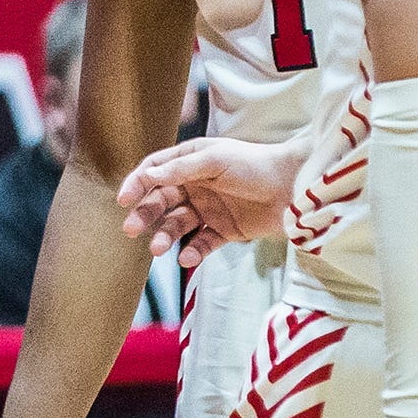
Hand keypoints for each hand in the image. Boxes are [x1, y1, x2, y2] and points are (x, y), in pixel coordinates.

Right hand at [117, 137, 300, 266]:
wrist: (295, 188)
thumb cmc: (256, 165)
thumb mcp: (216, 160)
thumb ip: (181, 169)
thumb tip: (148, 175)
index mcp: (192, 161)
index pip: (155, 171)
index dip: (137, 183)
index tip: (123, 199)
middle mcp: (196, 185)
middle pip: (161, 200)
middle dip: (145, 214)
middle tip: (130, 229)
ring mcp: (209, 209)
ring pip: (178, 225)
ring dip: (165, 236)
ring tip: (158, 250)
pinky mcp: (224, 231)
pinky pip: (202, 244)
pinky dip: (192, 252)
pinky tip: (186, 257)